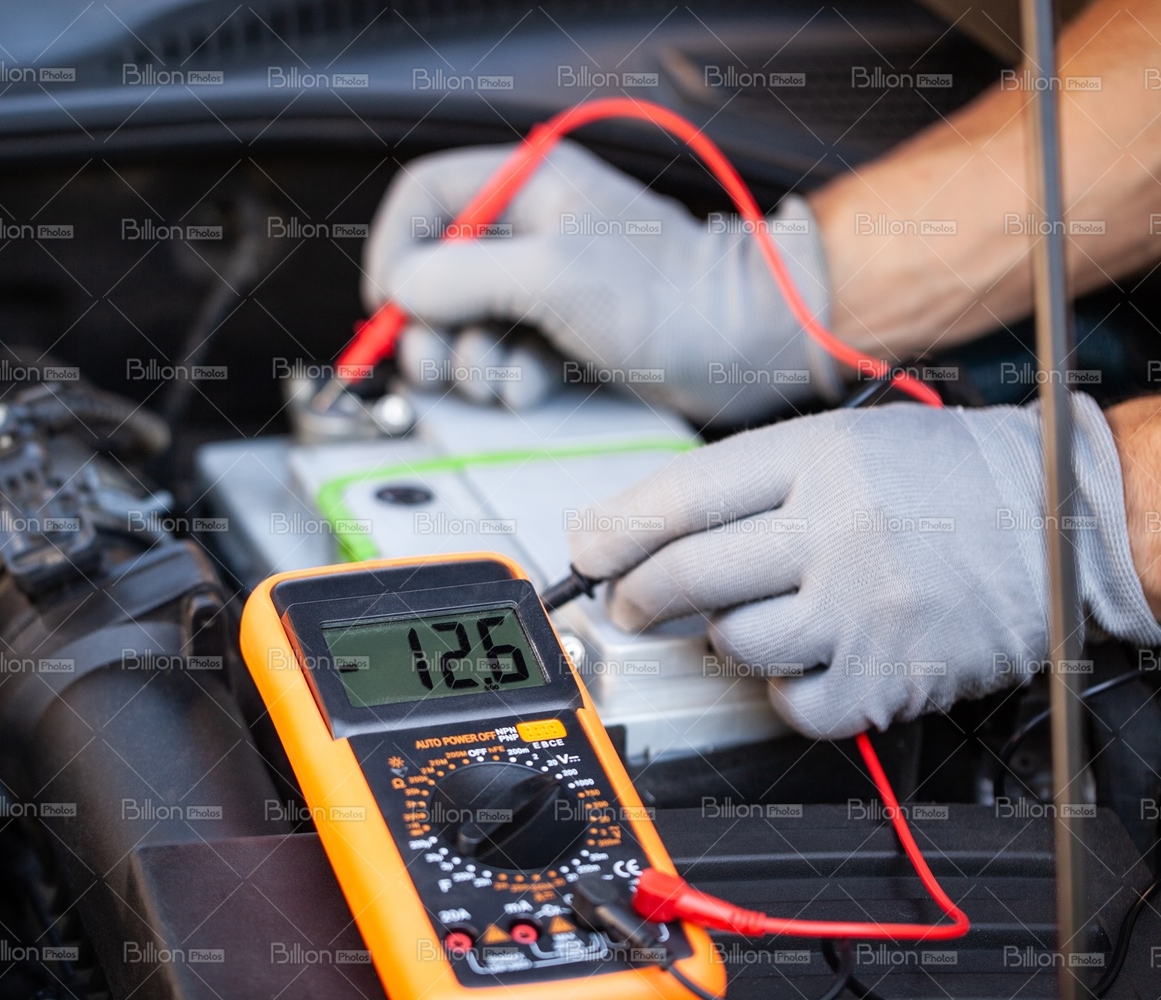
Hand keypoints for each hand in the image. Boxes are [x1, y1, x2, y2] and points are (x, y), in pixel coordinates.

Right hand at [363, 140, 842, 424]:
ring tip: (497, 379)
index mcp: (527, 184)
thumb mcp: (554, 276)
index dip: (396, 249)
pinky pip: (505, 354)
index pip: (426, 197)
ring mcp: (547, 281)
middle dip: (428, 324)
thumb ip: (464, 276)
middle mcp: (531, 227)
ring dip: (470, 361)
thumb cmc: (670, 297)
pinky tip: (530, 388)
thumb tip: (401, 289)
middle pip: (436, 269)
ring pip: (467, 322)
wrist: (744, 345)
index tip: (389, 303)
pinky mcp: (563, 330)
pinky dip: (508, 378)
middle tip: (431, 364)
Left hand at [566, 396, 1160, 738]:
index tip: (585, 550)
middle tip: (630, 602)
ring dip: (723, 636)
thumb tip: (632, 528)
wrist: (1064, 519)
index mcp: (819, 457)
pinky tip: (805, 657)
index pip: (681, 496)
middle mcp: (837, 529)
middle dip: (638, 597)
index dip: (613, 531)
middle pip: (689, 576)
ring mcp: (865, 607)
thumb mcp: (843, 442)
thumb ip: (743, 481)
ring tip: (754, 615)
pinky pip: (793, 703)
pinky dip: (783, 689)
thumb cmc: (946, 477)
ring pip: (734, 643)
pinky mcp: (890, 674)